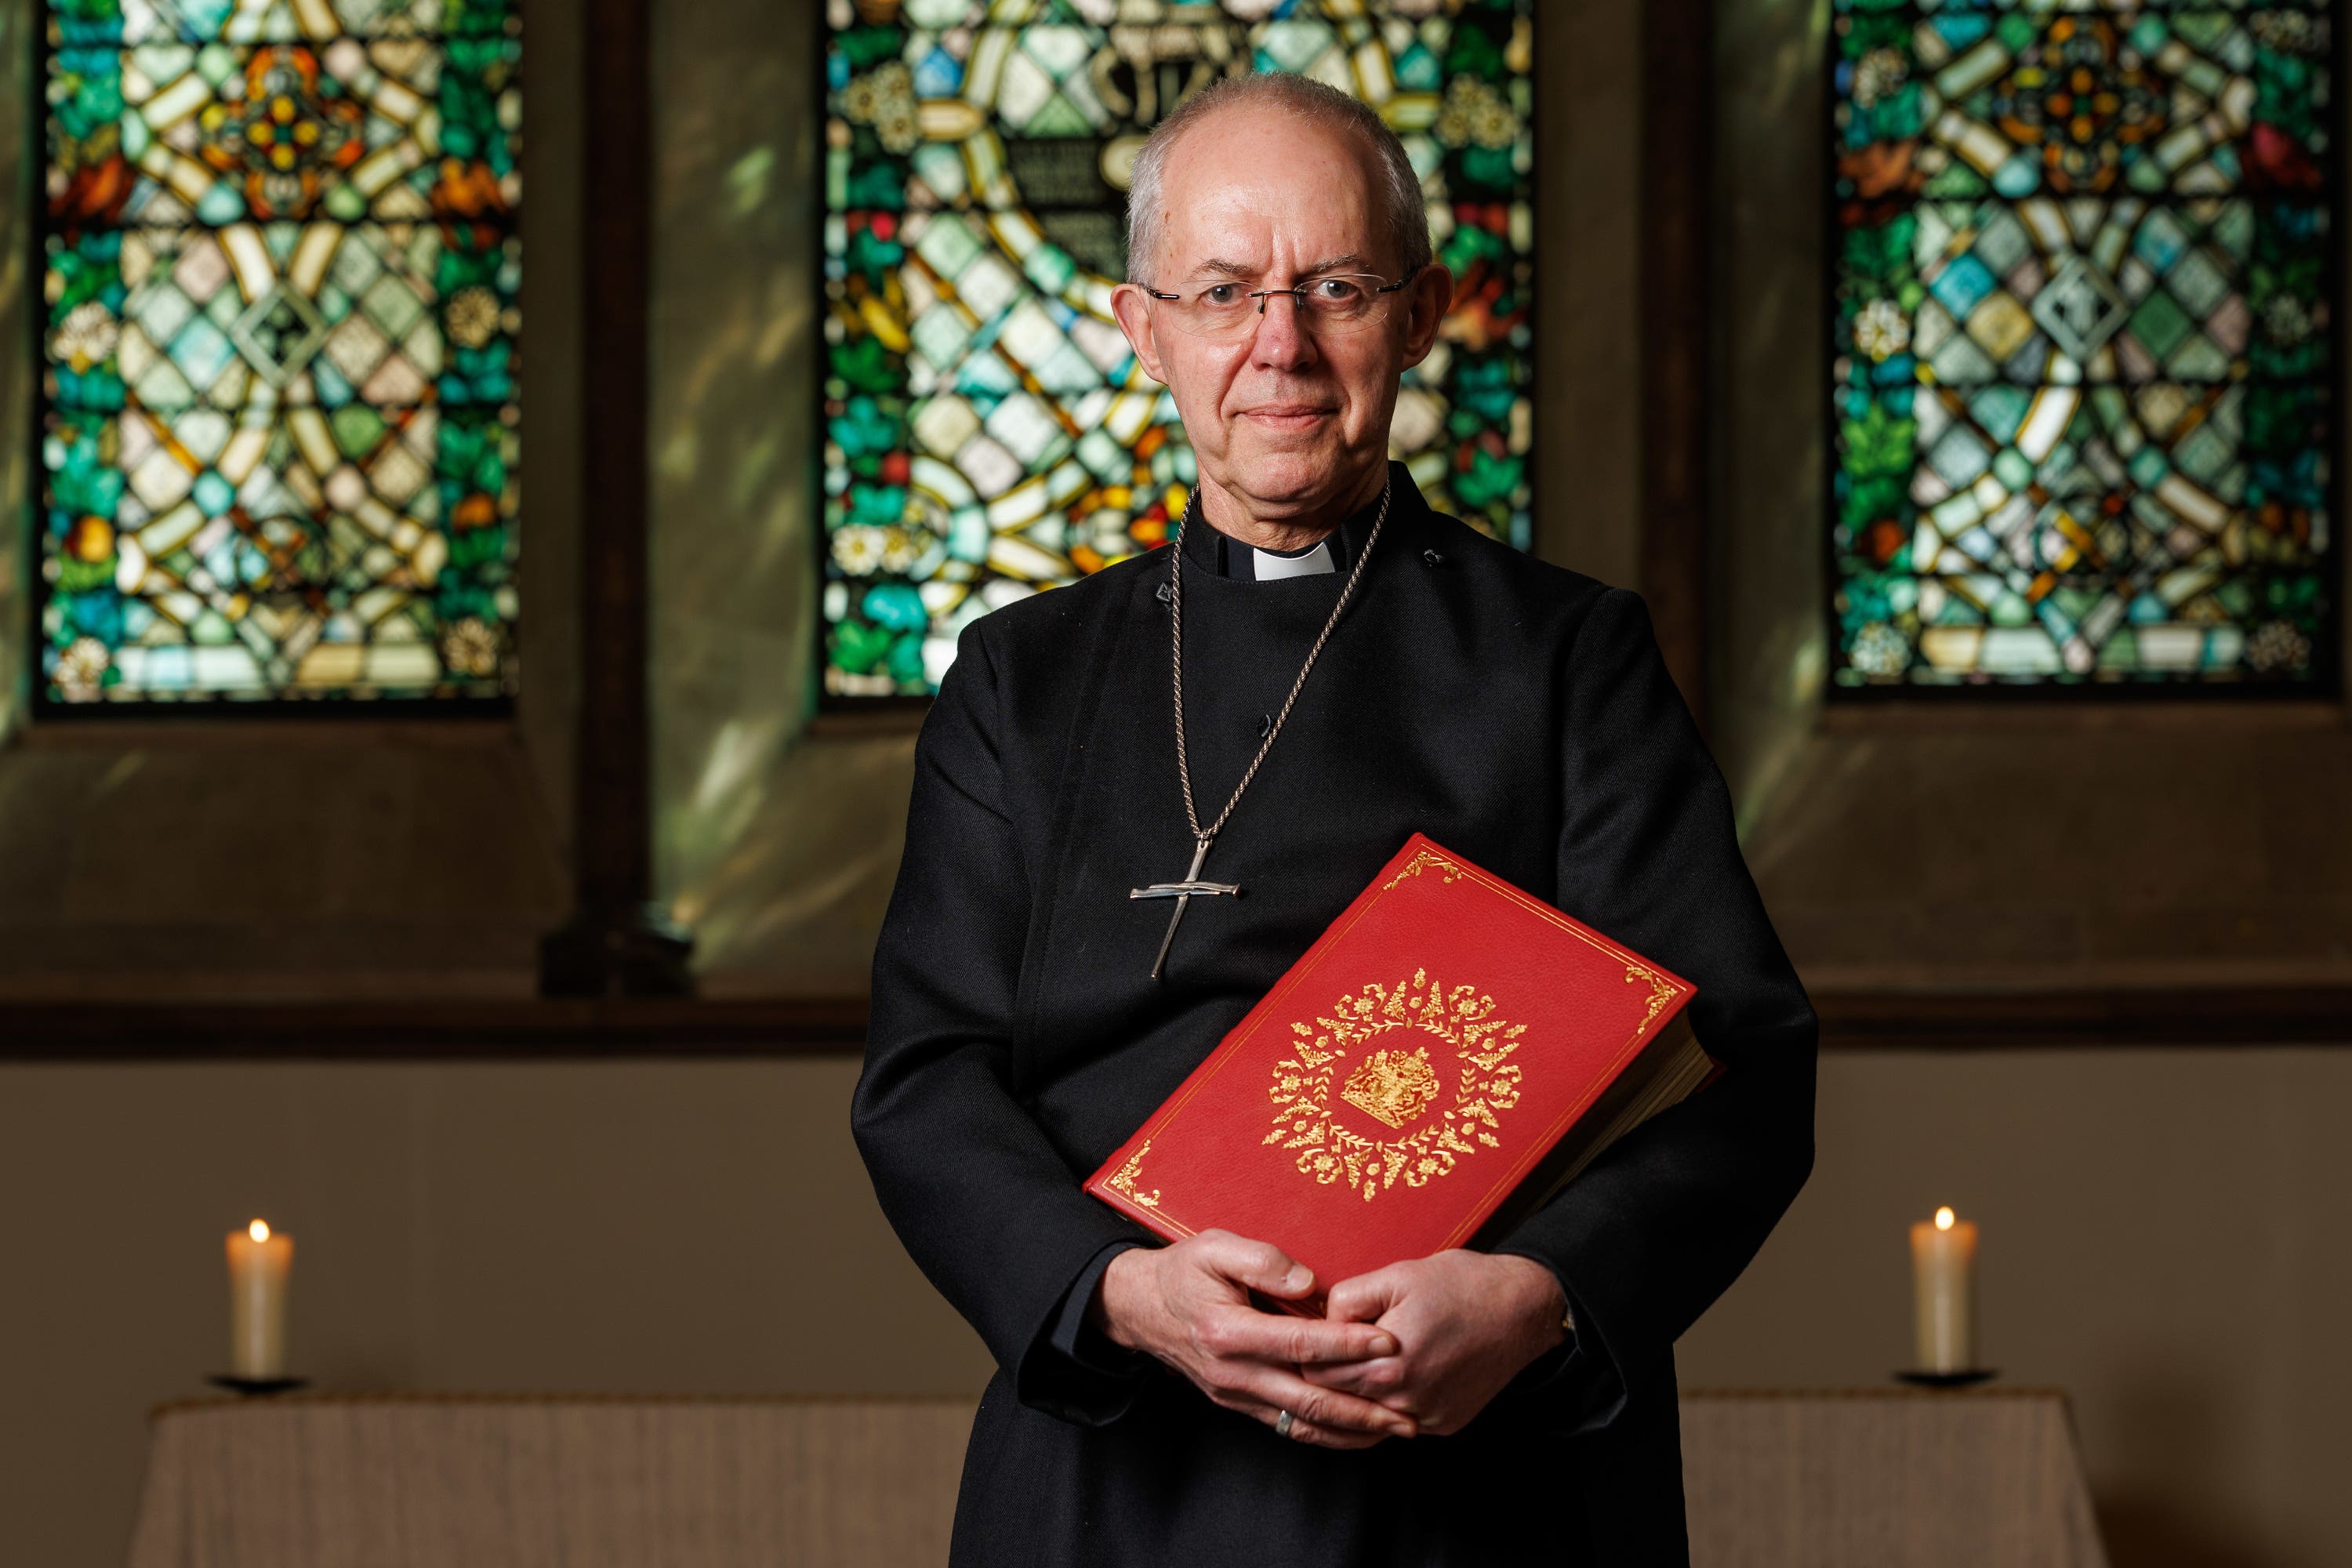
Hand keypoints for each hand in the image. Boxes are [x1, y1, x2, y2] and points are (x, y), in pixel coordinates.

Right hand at [1092, 1230, 1419, 1448]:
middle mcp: (1233, 1372)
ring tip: (1396, 1428)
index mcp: (1228, 1331)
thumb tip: (1308, 1283)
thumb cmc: (1183, 1271)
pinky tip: (1357, 1431)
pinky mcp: (1239, 1403)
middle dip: (1363, 1409)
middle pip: (1308, 1398)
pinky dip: (1325, 1432)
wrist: (1141, 1308)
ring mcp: (1235, 1394)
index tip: (1390, 1342)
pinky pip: (1287, 1424)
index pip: (1301, 1343)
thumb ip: (1261, 1260)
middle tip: (1408, 1411)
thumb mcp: (1214, 1247)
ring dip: (1351, 1430)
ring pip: (1301, 1422)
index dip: (1348, 1344)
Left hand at [1300, 1251, 1567, 1435]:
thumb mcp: (1395, 1276)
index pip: (1318, 1377)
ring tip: (1364, 1358)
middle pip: (1338, 1401)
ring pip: (1368, 1416)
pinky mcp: (1444, 1424)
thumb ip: (1347, 1301)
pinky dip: (1392, 1402)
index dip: (1310, 1354)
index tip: (1314, 1335)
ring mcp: (1427, 1419)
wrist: (1522, 1309)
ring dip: (1360, 1392)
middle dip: (1330, 1373)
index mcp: (1388, 1365)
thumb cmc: (1460, 1285)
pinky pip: (1400, 1421)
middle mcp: (1406, 1402)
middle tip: (1334, 1345)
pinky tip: (1398, 1372)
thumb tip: (1321, 1324)